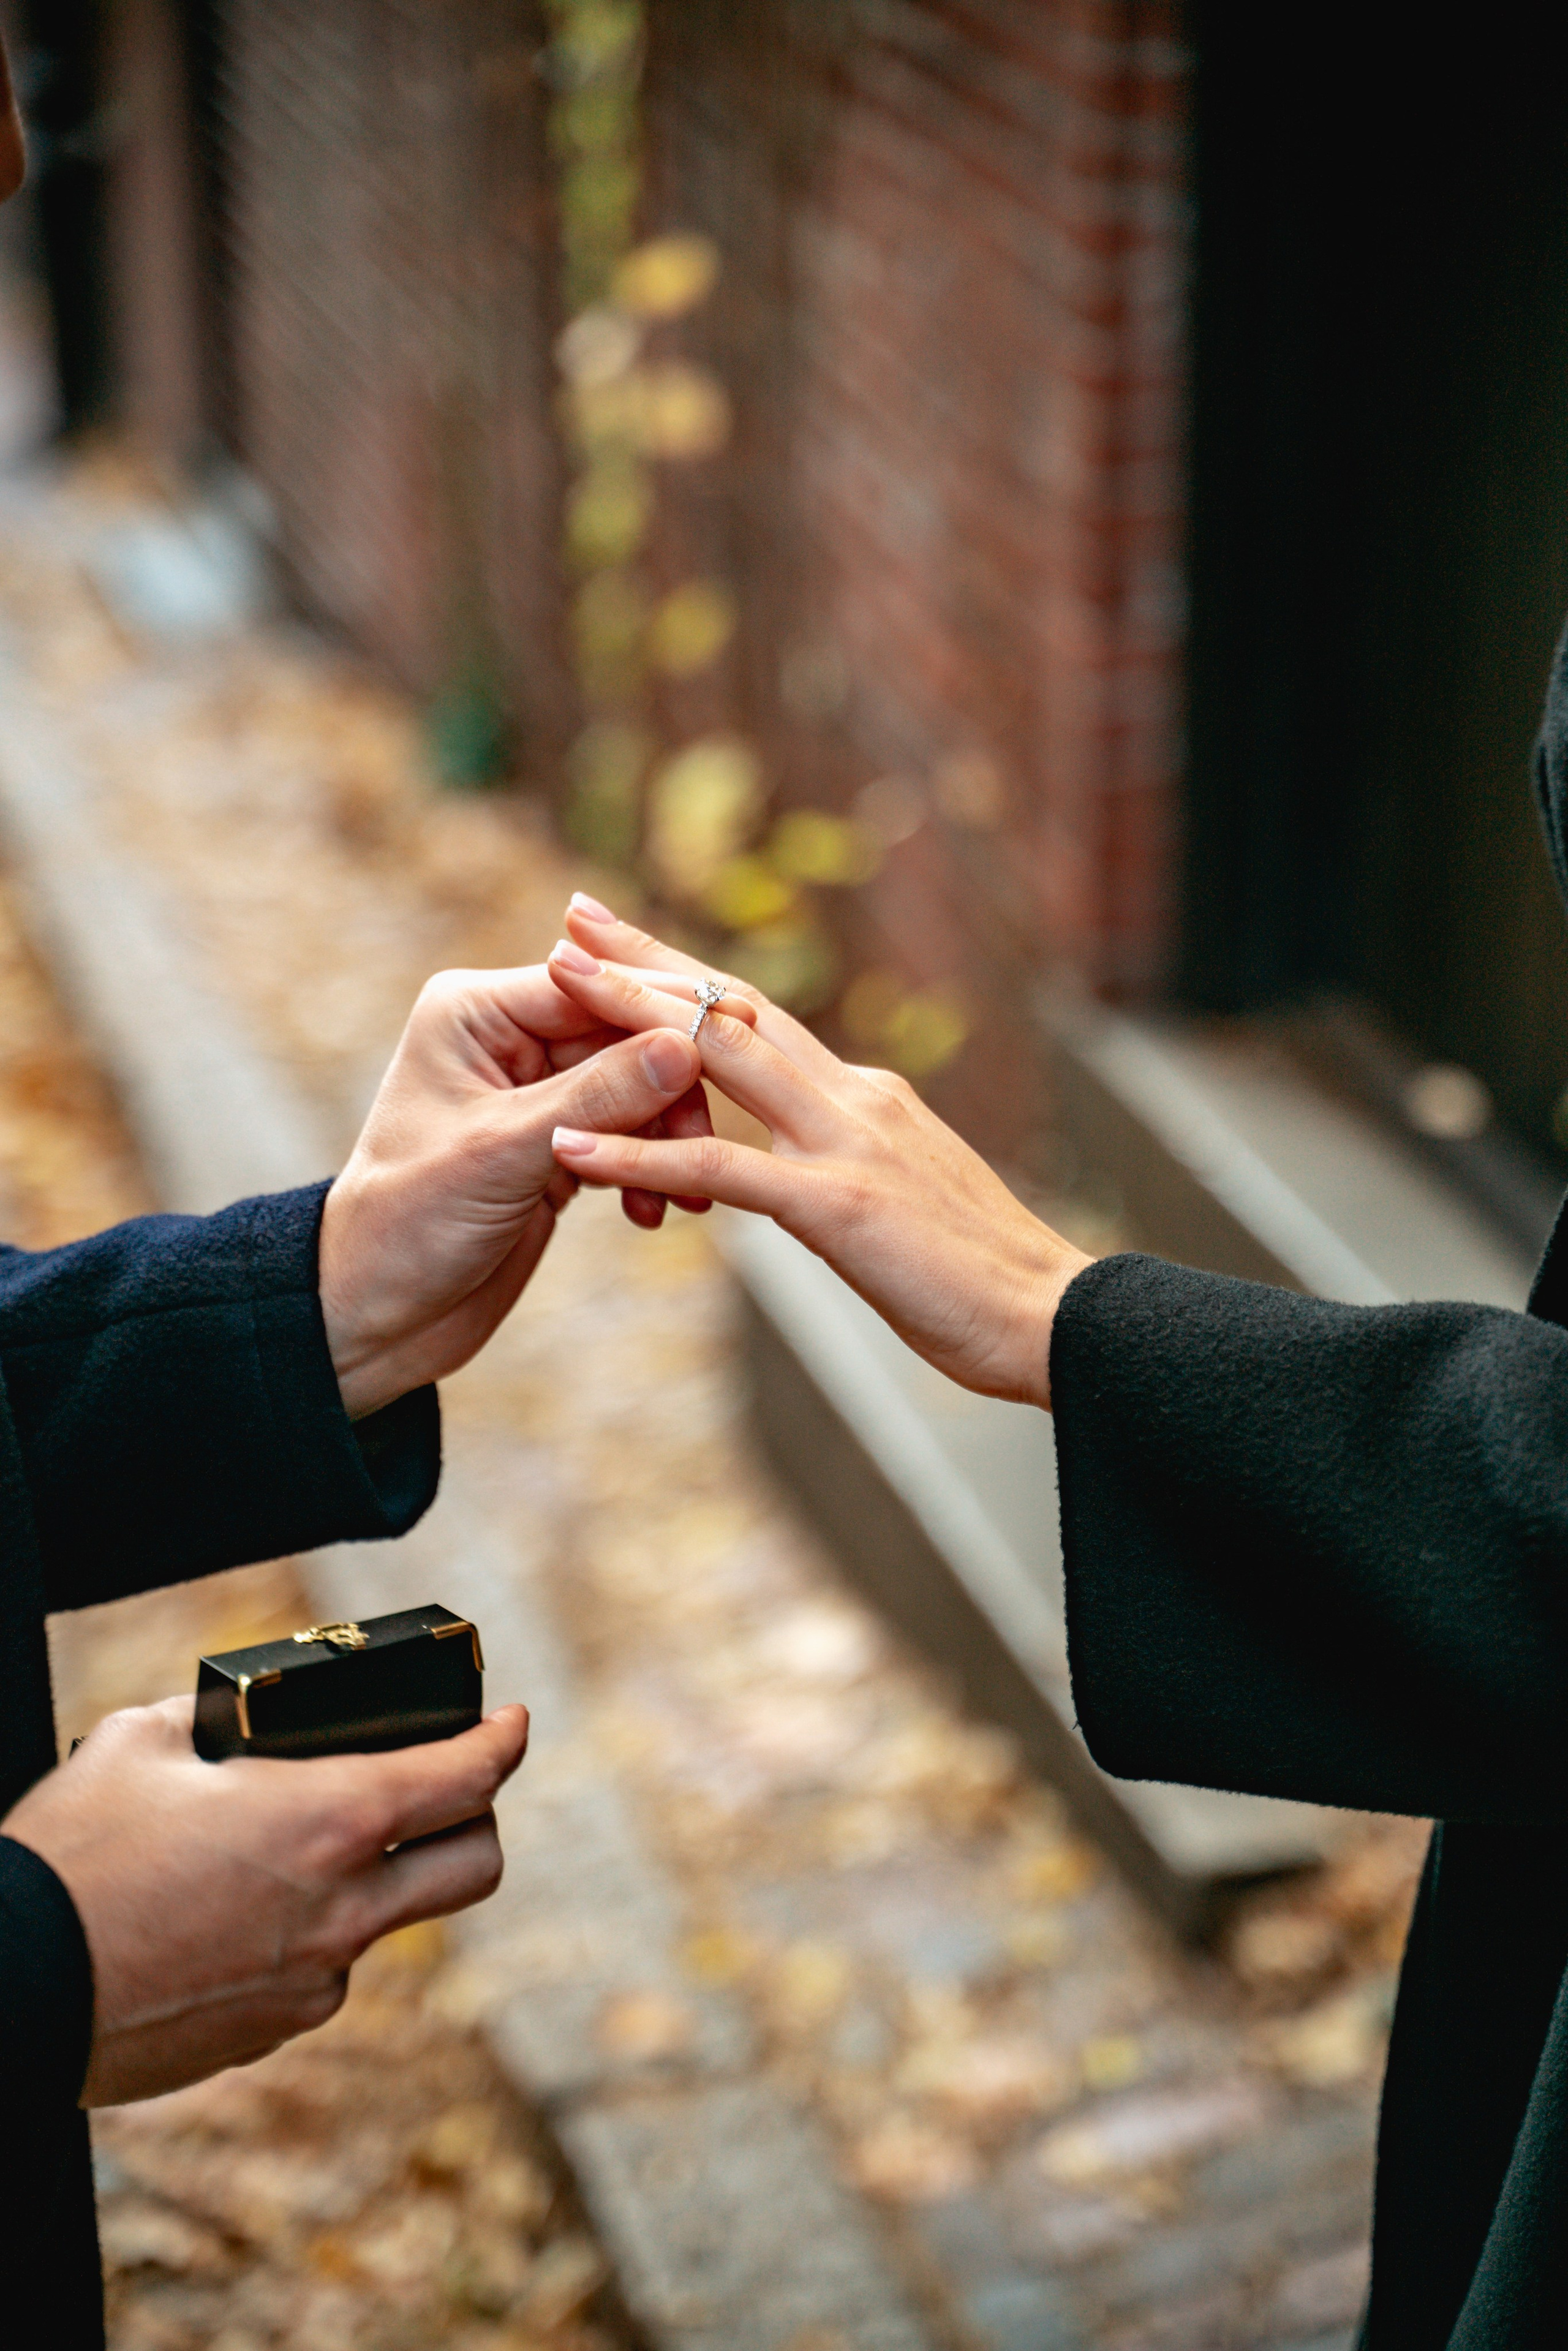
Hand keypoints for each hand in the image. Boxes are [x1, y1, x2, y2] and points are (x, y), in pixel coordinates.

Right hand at [2, 1698, 528, 2106]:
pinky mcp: (271, 2031)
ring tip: (286, 1852)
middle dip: (476, 1822)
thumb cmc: (72, 1859)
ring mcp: (313, 1981)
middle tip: (444, 1793)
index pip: (468, 1777)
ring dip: (366, 1884)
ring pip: (385, 1924)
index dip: (502, 1739)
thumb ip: (208, 1720)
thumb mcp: (140, 1743)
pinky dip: (302, 1936)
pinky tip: (233, 1916)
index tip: (510, 1723)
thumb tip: (226, 1720)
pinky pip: (318, 1972)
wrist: (11, 1988)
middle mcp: (344, 1909)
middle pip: (475, 1866)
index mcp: (329, 1820)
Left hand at [318, 960, 751, 1419]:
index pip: (587, 986)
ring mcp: (535, 1094)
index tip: (732, 1032)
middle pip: (622, 1034)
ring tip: (685, 1191)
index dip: (660, 1007)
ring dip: (666, 1137)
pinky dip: (648, 1169)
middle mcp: (507, 1039)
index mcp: (475, 1012)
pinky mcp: (557, 1147)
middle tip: (708, 1139)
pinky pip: (626, 1137)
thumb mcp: (503, 1152)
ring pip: (635, 1089)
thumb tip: (684, 1044)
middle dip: (671, 1086)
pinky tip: (655, 1212)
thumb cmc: (408, 1223)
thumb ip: (597, 1096)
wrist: (377, 1315)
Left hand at [544, 902, 1091, 1408]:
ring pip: (721, 1052)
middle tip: (573, 915)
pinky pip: (718, 1167)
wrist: (1057, 1320)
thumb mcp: (909, 1196)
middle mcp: (855, 1096)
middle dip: (646, 957)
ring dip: (629, 1013)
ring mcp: (846, 1142)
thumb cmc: (984, 1279)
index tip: (624, 943)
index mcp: (867, 1095)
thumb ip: (857, 1159)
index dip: (689, 976)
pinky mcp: (837, 1204)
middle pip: (733, 1003)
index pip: (762, 1015)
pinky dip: (639, 1150)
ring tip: (554, 976)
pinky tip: (572, 1144)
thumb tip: (821, 1151)